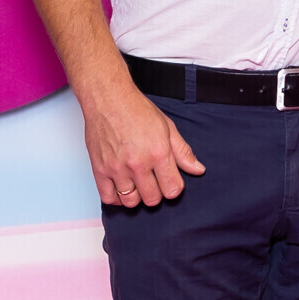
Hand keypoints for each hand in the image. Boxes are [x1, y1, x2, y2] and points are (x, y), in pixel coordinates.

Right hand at [81, 78, 204, 206]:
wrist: (108, 98)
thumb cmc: (137, 110)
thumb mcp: (167, 127)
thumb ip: (183, 152)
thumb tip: (198, 170)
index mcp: (159, 153)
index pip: (172, 189)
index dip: (173, 188)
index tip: (169, 181)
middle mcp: (138, 163)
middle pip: (152, 199)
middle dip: (156, 193)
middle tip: (153, 182)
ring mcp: (117, 168)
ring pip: (131, 201)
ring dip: (137, 197)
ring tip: (137, 185)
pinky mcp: (100, 169)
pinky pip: (109, 198)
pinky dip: (116, 198)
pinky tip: (121, 189)